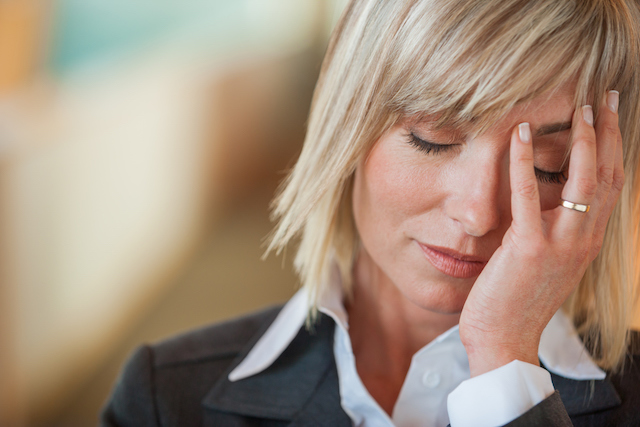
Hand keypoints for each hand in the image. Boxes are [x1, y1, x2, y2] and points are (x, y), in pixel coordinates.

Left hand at [459, 91, 623, 376]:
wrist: (506, 340)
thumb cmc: (518, 299)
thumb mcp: (544, 260)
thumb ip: (549, 228)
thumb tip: (541, 195)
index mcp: (587, 241)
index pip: (611, 185)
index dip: (614, 147)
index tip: (610, 115)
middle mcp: (583, 239)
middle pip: (607, 175)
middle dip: (609, 133)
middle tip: (606, 97)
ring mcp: (561, 244)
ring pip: (582, 181)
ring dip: (582, 139)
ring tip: (578, 106)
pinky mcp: (528, 248)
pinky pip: (528, 196)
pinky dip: (523, 161)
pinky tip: (517, 134)